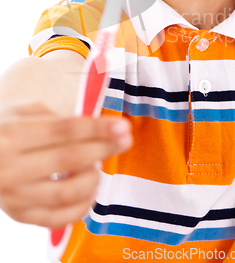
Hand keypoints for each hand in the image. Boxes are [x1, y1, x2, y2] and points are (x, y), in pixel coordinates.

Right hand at [0, 103, 131, 228]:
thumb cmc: (2, 128)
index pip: (64, 130)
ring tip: (100, 166)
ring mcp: (13, 194)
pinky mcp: (17, 213)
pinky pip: (55, 219)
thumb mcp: (19, 111)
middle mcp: (10, 166)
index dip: (97, 128)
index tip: (122, 126)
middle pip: (69, 158)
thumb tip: (93, 126)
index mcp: (12, 133)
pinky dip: (80, 208)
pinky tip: (91, 193)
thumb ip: (53, 117)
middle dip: (104, 148)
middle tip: (125, 140)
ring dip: (93, 179)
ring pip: (65, 192)